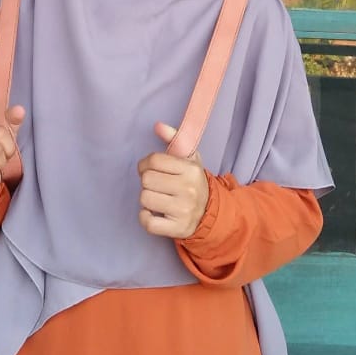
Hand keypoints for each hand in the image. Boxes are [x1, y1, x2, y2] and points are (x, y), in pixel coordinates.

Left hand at [137, 122, 209, 238]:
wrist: (210, 212)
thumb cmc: (193, 181)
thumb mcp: (189, 158)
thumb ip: (173, 138)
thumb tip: (157, 125)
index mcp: (190, 170)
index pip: (153, 161)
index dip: (145, 164)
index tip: (150, 169)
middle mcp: (188, 189)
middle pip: (146, 180)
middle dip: (147, 182)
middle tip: (156, 185)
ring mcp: (183, 210)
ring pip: (145, 199)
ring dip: (147, 199)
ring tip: (158, 198)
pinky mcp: (177, 228)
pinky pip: (148, 222)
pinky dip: (146, 217)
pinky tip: (153, 213)